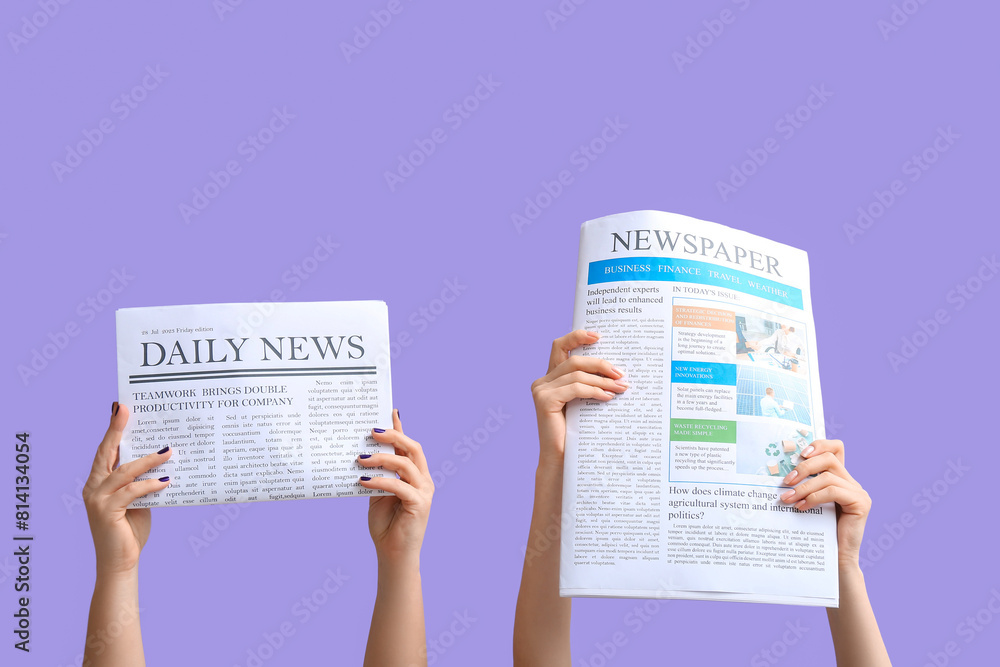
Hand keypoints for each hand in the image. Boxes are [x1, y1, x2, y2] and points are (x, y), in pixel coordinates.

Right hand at [83, 403, 171, 576]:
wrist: (121, 562)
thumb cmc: (130, 530)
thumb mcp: (138, 501)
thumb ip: (141, 483)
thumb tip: (161, 461)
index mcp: (98, 482)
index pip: (105, 451)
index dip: (113, 430)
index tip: (120, 408)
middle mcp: (93, 487)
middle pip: (105, 453)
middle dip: (116, 430)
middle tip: (126, 410)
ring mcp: (96, 499)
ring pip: (123, 471)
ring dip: (147, 460)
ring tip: (168, 451)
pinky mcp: (105, 511)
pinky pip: (132, 491)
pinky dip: (150, 484)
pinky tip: (167, 481)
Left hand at [358, 410, 432, 565]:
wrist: (393, 554)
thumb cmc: (385, 525)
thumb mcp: (377, 493)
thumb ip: (377, 474)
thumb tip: (363, 454)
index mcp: (414, 475)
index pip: (407, 446)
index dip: (400, 428)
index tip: (390, 411)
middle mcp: (423, 480)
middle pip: (412, 448)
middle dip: (394, 435)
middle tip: (371, 431)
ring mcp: (424, 491)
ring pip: (406, 464)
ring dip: (382, 458)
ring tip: (361, 458)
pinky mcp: (420, 504)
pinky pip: (398, 486)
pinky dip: (380, 481)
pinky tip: (363, 480)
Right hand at [530, 330, 627, 465]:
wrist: (562, 460)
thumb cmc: (576, 433)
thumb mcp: (584, 403)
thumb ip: (590, 385)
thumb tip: (616, 371)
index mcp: (551, 378)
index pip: (560, 347)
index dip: (577, 336)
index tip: (598, 335)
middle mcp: (542, 381)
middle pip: (573, 359)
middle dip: (599, 363)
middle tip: (620, 373)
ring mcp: (541, 390)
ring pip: (576, 373)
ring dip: (602, 379)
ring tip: (620, 387)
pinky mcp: (544, 400)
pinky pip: (575, 388)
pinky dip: (594, 390)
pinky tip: (608, 397)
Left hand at [778, 439, 870, 567]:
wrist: (834, 559)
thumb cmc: (817, 532)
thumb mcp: (809, 502)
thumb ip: (803, 486)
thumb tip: (780, 474)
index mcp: (840, 478)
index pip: (836, 448)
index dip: (819, 445)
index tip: (799, 454)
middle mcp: (852, 482)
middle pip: (829, 458)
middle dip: (804, 467)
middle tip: (785, 481)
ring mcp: (859, 492)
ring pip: (828, 476)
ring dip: (803, 486)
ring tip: (787, 498)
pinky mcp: (861, 503)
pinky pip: (833, 491)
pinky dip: (814, 497)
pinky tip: (801, 507)